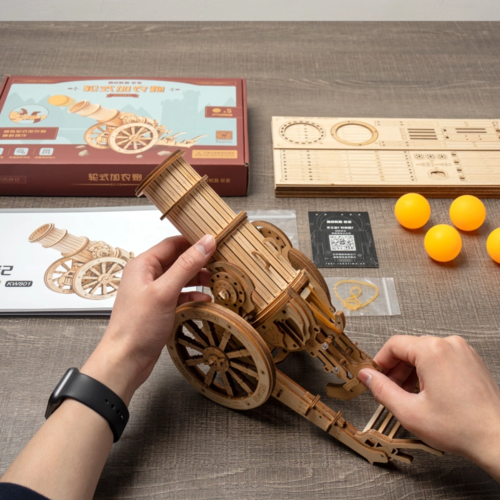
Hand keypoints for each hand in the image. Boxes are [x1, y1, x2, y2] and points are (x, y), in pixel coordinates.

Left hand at [81, 234, 215, 403]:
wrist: (125, 360)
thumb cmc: (137, 326)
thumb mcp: (165, 291)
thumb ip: (186, 265)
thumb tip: (206, 242)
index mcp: (143, 265)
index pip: (172, 243)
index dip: (194, 241)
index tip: (215, 242)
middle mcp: (147, 276)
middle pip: (178, 260)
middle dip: (199, 262)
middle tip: (220, 264)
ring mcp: (153, 292)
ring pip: (180, 278)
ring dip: (197, 279)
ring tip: (215, 281)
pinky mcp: (159, 307)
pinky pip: (179, 295)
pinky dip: (192, 296)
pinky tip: (204, 300)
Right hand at [358, 335, 499, 476]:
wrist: (498, 440)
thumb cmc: (461, 428)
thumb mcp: (409, 411)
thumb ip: (381, 389)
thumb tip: (366, 376)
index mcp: (432, 351)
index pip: (394, 345)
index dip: (380, 361)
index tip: (374, 376)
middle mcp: (449, 345)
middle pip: (410, 349)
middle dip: (396, 369)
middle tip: (389, 391)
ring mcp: (463, 352)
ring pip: (425, 354)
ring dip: (412, 372)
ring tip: (409, 396)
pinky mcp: (472, 361)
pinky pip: (442, 359)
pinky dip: (429, 372)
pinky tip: (428, 394)